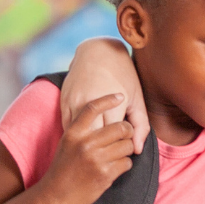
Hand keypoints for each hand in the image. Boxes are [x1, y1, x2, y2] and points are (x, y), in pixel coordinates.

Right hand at [31, 94, 136, 203]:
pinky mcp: (105, 175)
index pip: (92, 108)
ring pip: (127, 146)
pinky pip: (127, 163)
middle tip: (127, 136)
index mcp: (74, 133)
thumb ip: (82, 131)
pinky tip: (115, 168)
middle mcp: (85, 143)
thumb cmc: (62, 168)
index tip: (120, 96)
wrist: (53, 195)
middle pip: (120, 127)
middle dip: (128, 131)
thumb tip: (104, 121)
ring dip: (127, 150)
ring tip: (118, 155)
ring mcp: (96, 159)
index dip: (108, 100)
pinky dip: (124, 165)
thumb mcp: (67, 144)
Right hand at [61, 38, 147, 152]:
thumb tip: (137, 150)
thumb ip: (141, 125)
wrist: (97, 53)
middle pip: (97, 138)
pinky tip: (86, 137)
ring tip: (100, 142)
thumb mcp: (137, 99)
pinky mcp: (63, 102)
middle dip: (105, 146)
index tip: (125, 140)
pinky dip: (78, 135)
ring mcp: (74, 102)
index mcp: (112, 103)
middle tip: (112, 144)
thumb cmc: (123, 76)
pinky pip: (68, 128)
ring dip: (89, 142)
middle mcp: (90, 103)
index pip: (116, 137)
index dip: (121, 143)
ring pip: (80, 135)